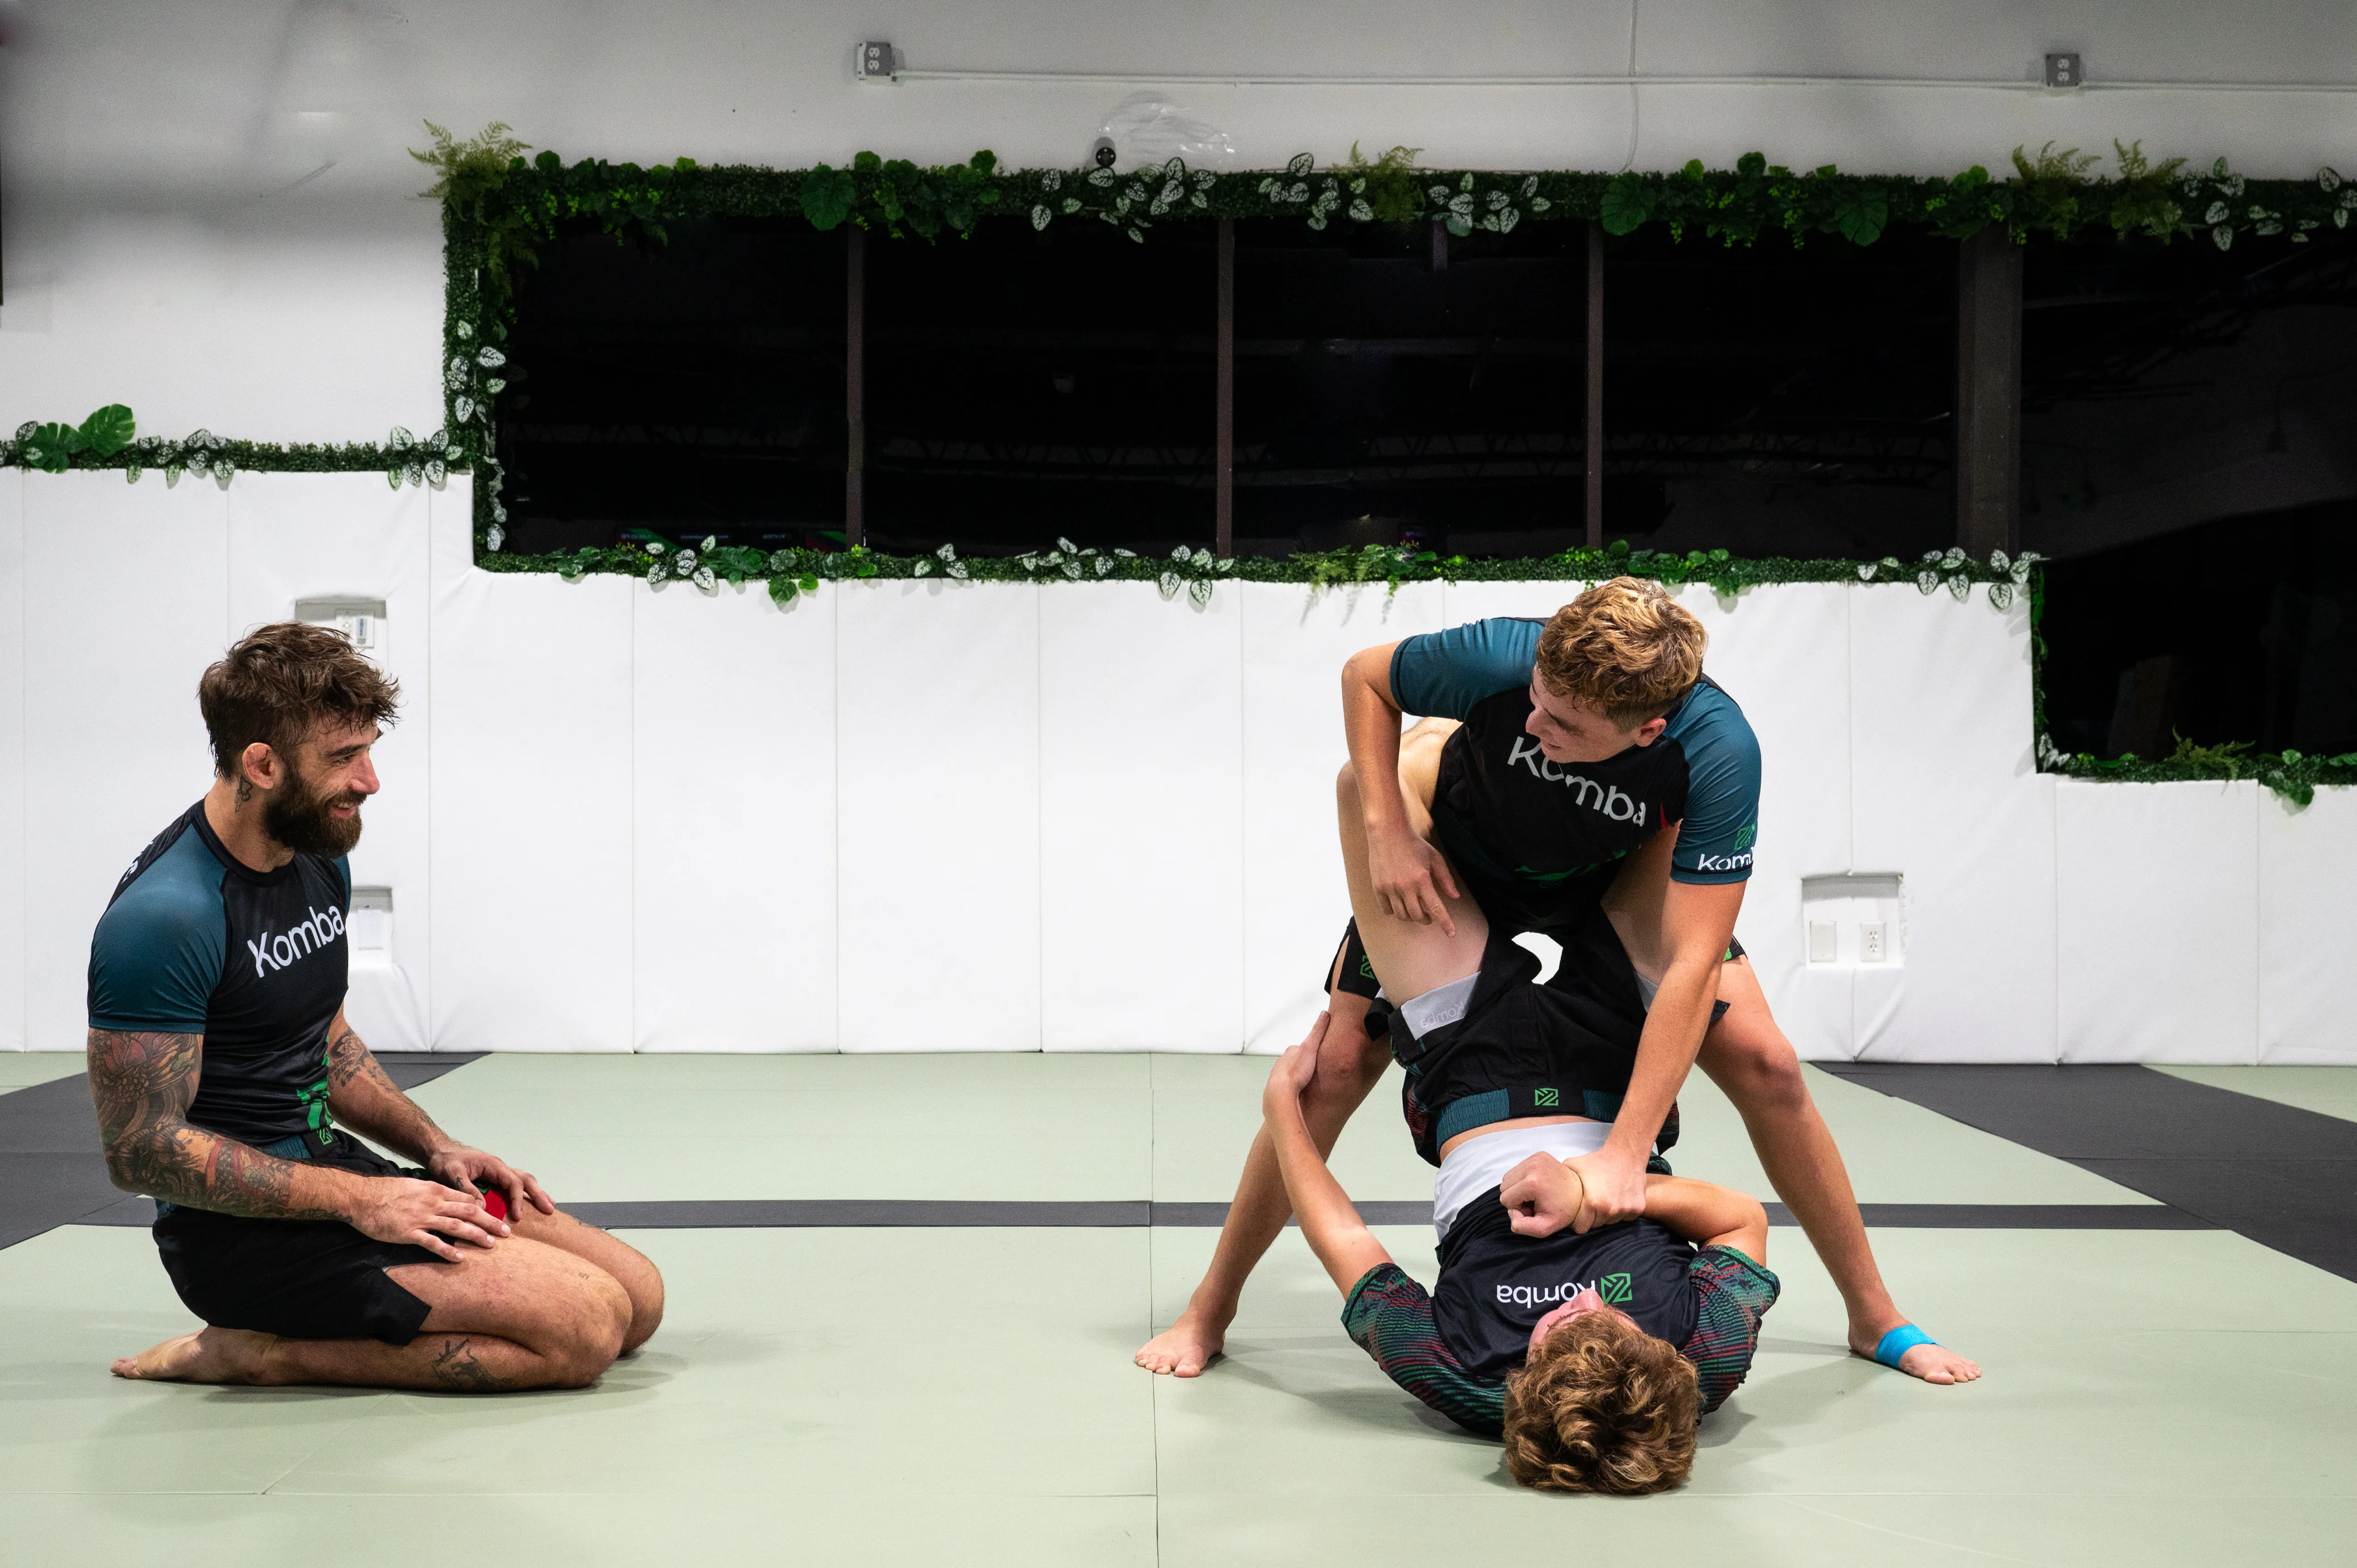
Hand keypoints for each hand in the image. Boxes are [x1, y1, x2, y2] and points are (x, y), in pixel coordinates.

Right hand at [348, 1175, 507, 1262]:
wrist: (362, 1197)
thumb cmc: (387, 1191)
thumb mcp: (414, 1186)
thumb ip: (432, 1193)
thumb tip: (445, 1200)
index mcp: (435, 1190)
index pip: (467, 1199)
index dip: (484, 1208)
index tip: (498, 1216)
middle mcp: (433, 1203)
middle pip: (468, 1212)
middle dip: (490, 1222)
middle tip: (506, 1232)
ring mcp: (422, 1218)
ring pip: (456, 1227)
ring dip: (476, 1235)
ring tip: (491, 1244)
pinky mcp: (409, 1233)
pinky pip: (433, 1243)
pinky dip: (448, 1251)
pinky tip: (460, 1259)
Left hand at [425, 1145, 554, 1223]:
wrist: (439, 1151)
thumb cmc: (445, 1161)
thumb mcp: (452, 1175)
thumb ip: (467, 1190)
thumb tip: (483, 1208)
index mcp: (492, 1165)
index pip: (512, 1182)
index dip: (517, 1199)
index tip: (517, 1216)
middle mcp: (499, 1168)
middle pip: (525, 1179)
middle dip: (538, 1194)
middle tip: (549, 1209)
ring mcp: (498, 1172)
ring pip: (523, 1180)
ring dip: (536, 1192)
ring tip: (549, 1206)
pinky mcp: (494, 1178)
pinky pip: (513, 1185)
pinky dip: (525, 1194)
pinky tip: (530, 1202)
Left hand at [1263, 1013, 1328, 1119]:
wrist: (1281, 1093)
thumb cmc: (1296, 1072)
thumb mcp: (1310, 1048)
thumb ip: (1317, 1031)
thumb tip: (1324, 1013)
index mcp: (1290, 1052)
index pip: (1302, 1046)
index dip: (1311, 1049)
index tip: (1318, 1052)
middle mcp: (1282, 1062)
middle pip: (1295, 1060)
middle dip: (1303, 1063)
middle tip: (1313, 1068)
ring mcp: (1279, 1075)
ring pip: (1290, 1073)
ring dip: (1297, 1076)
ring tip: (1307, 1081)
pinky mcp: (1278, 1088)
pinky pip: (1287, 1085)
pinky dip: (1292, 1086)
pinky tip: (1299, 1091)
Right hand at [1366, 821, 1459, 933]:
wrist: (1387, 832)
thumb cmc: (1413, 844)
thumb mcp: (1434, 857)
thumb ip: (1445, 878)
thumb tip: (1455, 896)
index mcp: (1422, 880)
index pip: (1436, 908)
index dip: (1445, 923)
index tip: (1451, 933)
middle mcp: (1406, 887)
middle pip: (1417, 916)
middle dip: (1426, 920)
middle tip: (1429, 916)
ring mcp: (1390, 888)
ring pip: (1402, 915)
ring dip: (1411, 917)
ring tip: (1415, 910)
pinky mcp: (1378, 888)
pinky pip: (1387, 910)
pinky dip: (1395, 911)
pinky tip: (1399, 904)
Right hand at [1498, 1153, 1591, 1236]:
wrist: (1582, 1191)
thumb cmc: (1564, 1211)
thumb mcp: (1544, 1228)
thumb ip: (1522, 1227)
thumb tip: (1511, 1212)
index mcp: (1532, 1182)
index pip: (1505, 1199)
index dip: (1518, 1209)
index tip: (1534, 1209)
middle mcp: (1531, 1166)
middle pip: (1504, 1187)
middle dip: (1516, 1198)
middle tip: (1535, 1202)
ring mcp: (1534, 1158)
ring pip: (1508, 1177)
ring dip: (1518, 1188)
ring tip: (1536, 1193)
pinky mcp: (1537, 1155)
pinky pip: (1517, 1169)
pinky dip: (1523, 1179)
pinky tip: (1538, 1185)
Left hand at [1561, 1145, 1649, 1229]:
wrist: (1626, 1154)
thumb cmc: (1597, 1160)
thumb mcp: (1572, 1167)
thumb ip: (1560, 1182)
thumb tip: (1546, 1191)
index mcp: (1592, 1203)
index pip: (1580, 1227)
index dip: (1577, 1221)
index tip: (1578, 1212)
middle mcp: (1609, 1210)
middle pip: (1595, 1226)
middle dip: (1591, 1218)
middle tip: (1592, 1203)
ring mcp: (1625, 1210)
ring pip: (1610, 1222)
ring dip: (1606, 1215)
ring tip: (1604, 1198)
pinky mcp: (1637, 1209)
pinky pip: (1624, 1218)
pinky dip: (1620, 1212)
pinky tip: (1617, 1197)